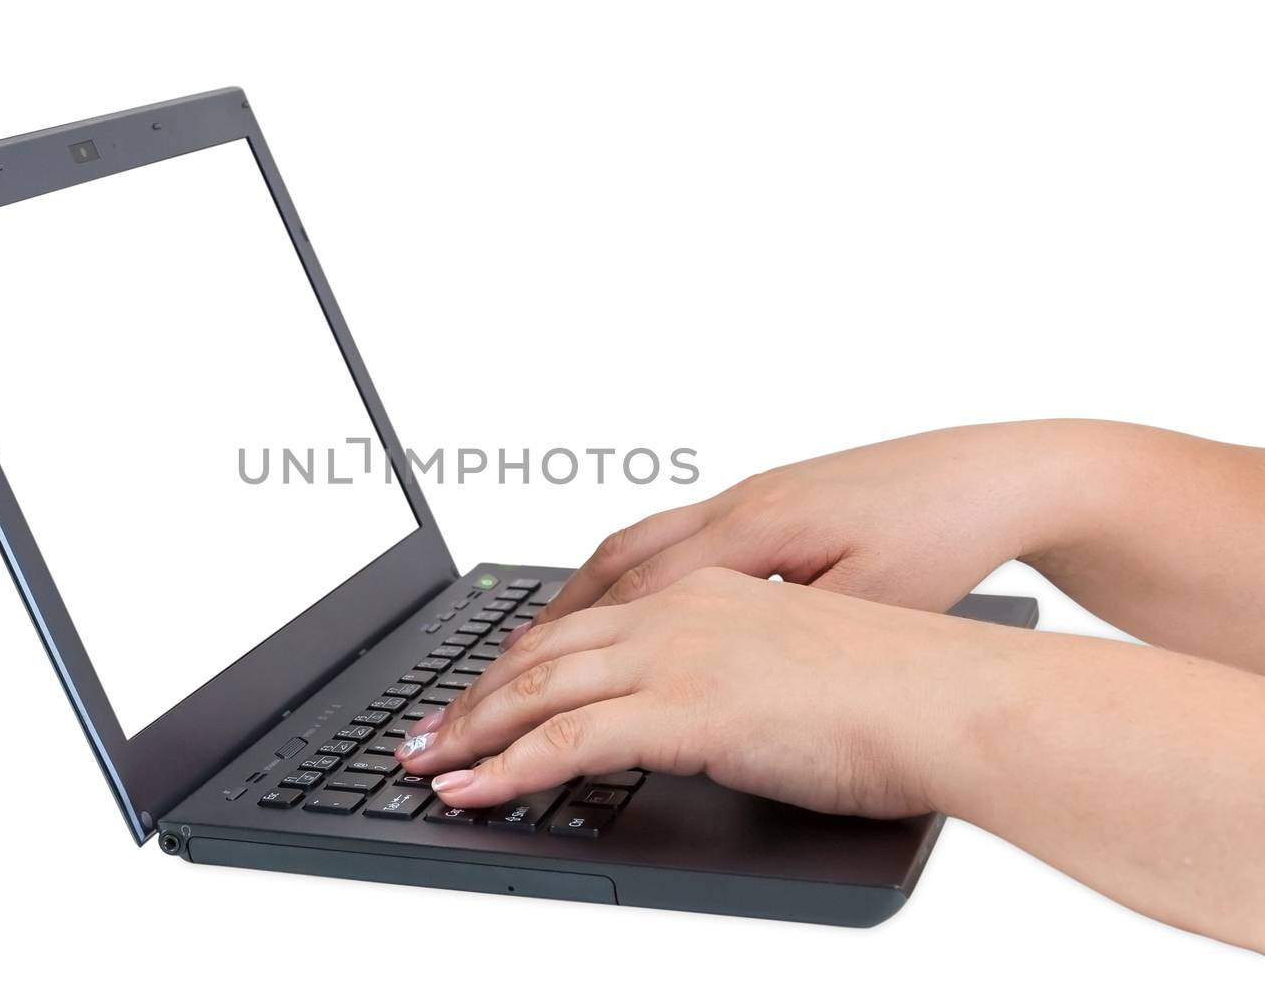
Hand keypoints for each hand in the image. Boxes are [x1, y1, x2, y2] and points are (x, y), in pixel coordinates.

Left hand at [398, 567, 981, 815]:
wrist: (957, 694)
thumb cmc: (904, 689)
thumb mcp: (802, 664)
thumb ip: (740, 677)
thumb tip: (717, 712)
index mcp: (707, 592)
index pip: (587, 621)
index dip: (523, 660)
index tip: (482, 690)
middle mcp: (681, 609)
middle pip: (544, 649)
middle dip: (474, 694)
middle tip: (426, 729)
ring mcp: (678, 653)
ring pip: (539, 688)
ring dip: (471, 730)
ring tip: (424, 762)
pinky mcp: (686, 707)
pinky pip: (567, 740)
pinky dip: (506, 768)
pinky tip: (470, 791)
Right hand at [531, 420, 1117, 626]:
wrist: (1001, 473)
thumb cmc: (947, 538)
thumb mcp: (874, 606)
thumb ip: (791, 639)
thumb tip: (722, 681)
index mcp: (756, 530)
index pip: (634, 599)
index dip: (570, 654)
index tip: (521, 698)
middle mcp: (735, 504)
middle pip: (611, 569)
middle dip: (545, 630)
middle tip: (491, 682)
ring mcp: (745, 496)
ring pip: (630, 545)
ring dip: (573, 597)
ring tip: (525, 647)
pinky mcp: (763, 498)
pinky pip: (663, 533)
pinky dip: (619, 571)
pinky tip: (612, 601)